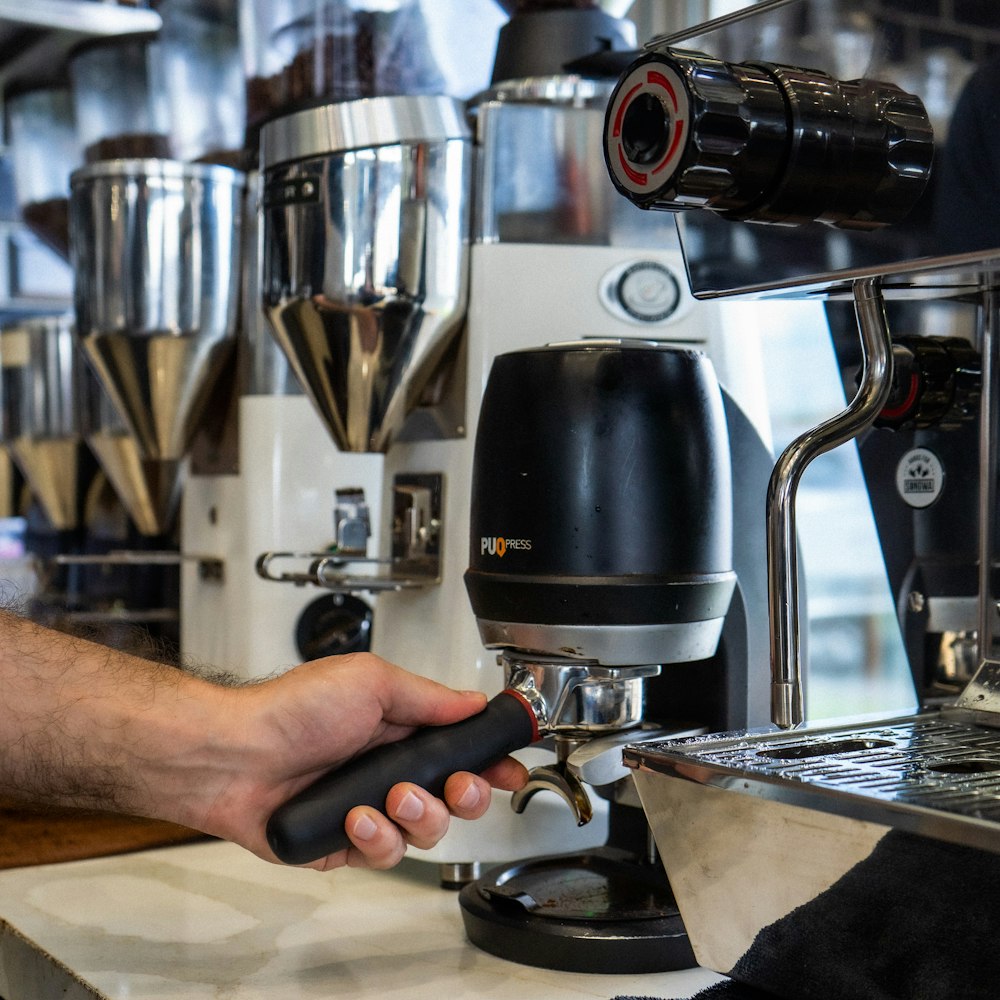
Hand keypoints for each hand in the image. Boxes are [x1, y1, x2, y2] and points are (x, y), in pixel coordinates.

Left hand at [192, 653, 528, 870]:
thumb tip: (473, 702)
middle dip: (467, 793)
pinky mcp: (346, 843)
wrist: (234, 754)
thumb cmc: (291, 709)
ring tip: (391, 797)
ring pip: (427, 830)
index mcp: (400, 727)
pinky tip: (355, 817)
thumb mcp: (370, 682)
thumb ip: (428, 697)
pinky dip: (377, 838)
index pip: (461, 748)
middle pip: (457, 795)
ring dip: (419, 815)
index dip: (490, 760)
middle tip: (458, 786)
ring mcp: (370, 808)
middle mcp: (389, 768)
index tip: (509, 767)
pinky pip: (385, 854)